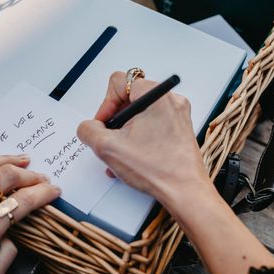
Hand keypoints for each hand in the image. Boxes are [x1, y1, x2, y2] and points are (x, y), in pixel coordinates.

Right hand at [77, 72, 211, 214]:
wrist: (185, 191)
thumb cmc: (158, 169)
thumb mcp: (107, 147)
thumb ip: (88, 130)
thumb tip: (89, 127)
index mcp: (155, 94)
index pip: (119, 82)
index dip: (105, 105)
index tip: (104, 125)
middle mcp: (170, 100)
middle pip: (129, 99)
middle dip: (115, 122)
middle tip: (112, 140)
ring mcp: (177, 115)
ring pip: (140, 115)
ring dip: (125, 134)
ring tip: (121, 154)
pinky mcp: (180, 129)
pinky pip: (152, 126)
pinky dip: (138, 139)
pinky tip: (132, 159)